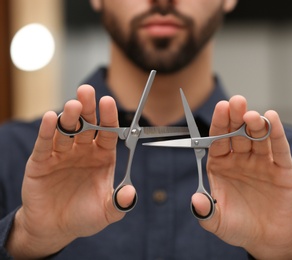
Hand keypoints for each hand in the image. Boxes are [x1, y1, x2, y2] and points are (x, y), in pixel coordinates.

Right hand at [6, 85, 134, 257]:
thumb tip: (131, 193)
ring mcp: (62, 154)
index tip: (109, 102)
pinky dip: (47, 131)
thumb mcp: (106, 212)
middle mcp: (83, 151)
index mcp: (102, 157)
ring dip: (69, 117)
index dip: (108, 117)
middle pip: (86, 125)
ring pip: (66, 131)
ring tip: (73, 105)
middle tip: (87, 91)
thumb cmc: (84, 216)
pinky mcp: (41, 162)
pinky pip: (45, 144)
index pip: (107, 132)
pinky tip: (50, 118)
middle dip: (87, 108)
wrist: (56, 228)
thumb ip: (119, 202)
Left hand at [192, 95, 291, 258]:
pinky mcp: (282, 168)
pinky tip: (272, 118)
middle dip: (236, 117)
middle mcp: (241, 159)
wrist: (267, 238)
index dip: (219, 124)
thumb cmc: (239, 227)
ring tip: (251, 115)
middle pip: (238, 133)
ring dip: (255, 124)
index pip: (218, 140)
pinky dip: (276, 133)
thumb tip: (195, 199)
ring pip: (258, 137)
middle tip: (236, 101)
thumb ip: (205, 212)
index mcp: (221, 165)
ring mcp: (262, 161)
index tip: (220, 108)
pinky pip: (279, 148)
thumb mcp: (218, 222)